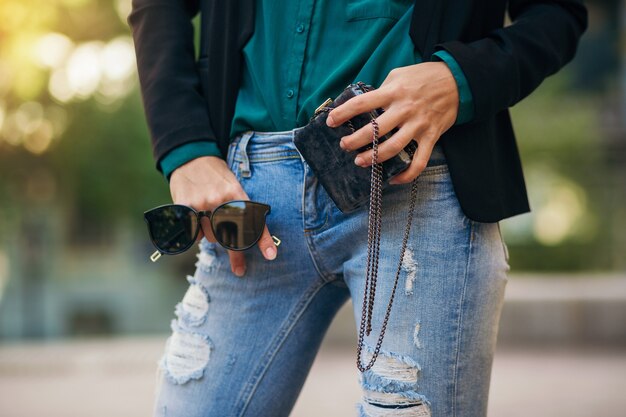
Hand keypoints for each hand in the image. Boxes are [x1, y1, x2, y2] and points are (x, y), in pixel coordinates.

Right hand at [169, 156, 276, 276]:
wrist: (191, 157)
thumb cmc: (216, 175)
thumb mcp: (233, 186)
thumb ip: (240, 208)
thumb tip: (249, 238)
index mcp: (236, 193)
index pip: (252, 221)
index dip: (263, 240)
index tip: (271, 255)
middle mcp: (220, 200)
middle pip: (228, 237)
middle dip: (232, 249)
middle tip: (236, 262)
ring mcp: (201, 203)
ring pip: (210, 237)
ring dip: (211, 234)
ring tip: (209, 217)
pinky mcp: (185, 206)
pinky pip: (194, 233)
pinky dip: (197, 231)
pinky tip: (197, 217)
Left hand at [326, 62, 458, 183]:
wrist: (457, 81)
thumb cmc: (423, 77)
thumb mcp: (398, 74)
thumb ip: (382, 90)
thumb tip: (363, 105)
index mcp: (393, 92)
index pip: (362, 104)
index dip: (343, 114)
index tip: (331, 122)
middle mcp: (405, 109)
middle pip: (375, 130)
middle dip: (355, 141)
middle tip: (344, 145)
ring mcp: (418, 125)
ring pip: (393, 148)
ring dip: (374, 158)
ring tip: (360, 161)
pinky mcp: (431, 137)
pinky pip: (419, 162)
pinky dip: (406, 175)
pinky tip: (393, 180)